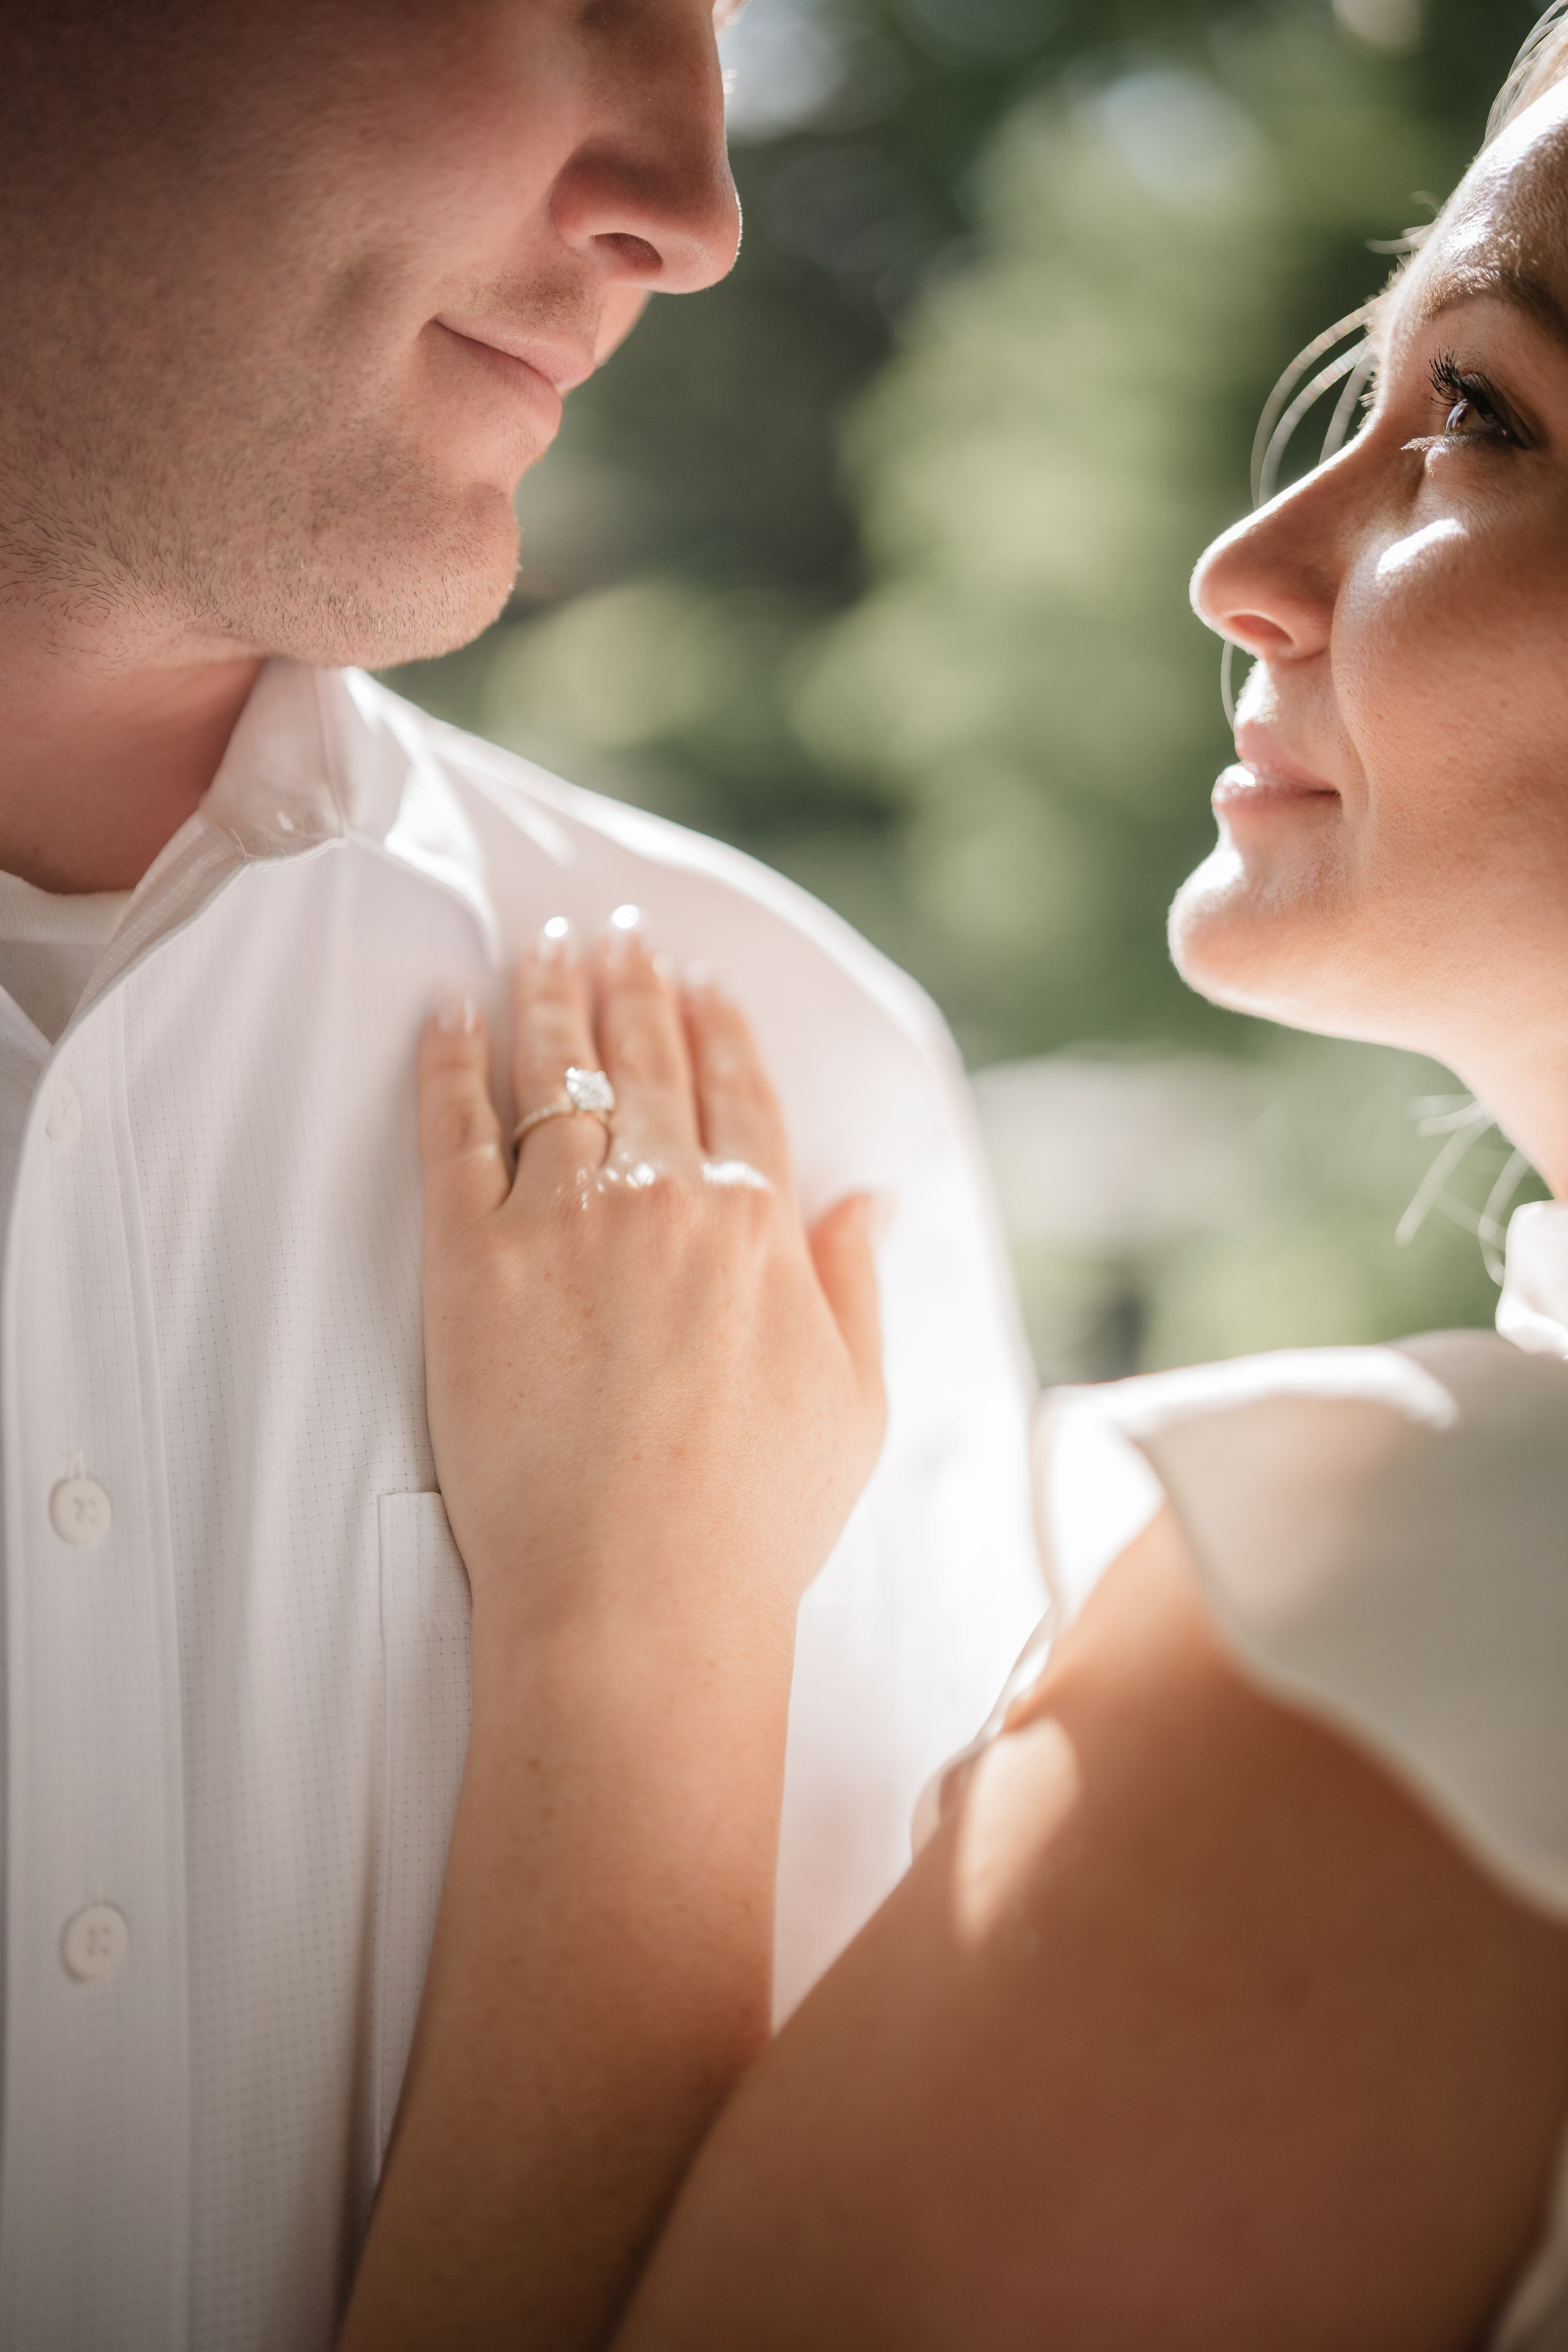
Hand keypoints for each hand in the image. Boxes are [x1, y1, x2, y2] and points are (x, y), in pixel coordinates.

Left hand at [416, 916, 886, 1659]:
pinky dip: (449, 1063)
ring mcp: (563, 1221)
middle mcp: (664, 1199)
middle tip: (616, 934)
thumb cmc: (755, 1518)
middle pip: (645, 1062)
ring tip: (540, 950)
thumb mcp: (855, 1403)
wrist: (636, 1595)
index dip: (718, 1028)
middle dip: (632, 984)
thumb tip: (872, 1200)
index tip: (702, 983)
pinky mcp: (471, 1259)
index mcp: (760, 1225)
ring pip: (553, 1075)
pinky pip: (454, 1131)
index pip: (738, 1092)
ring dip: (548, 1000)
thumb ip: (857, 1285)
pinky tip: (447, 1016)